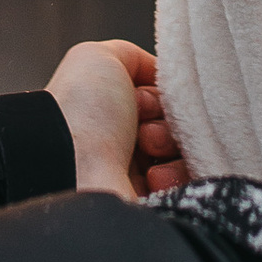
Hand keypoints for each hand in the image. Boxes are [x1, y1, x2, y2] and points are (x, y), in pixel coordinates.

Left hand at [45, 40, 190, 200]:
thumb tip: (156, 72)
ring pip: (186, 154)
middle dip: (168, 122)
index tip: (144, 99)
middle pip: (176, 126)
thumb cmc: (79, 117)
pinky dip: (177, 176)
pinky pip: (190, 185)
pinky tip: (154, 178)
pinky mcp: (155, 205)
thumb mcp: (95, 60)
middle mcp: (122, 147)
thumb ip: (128, 56)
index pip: (161, 102)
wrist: (72, 172)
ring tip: (148, 151)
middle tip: (145, 129)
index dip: (160, 96)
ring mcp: (138, 179)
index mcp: (109, 116)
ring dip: (173, 147)